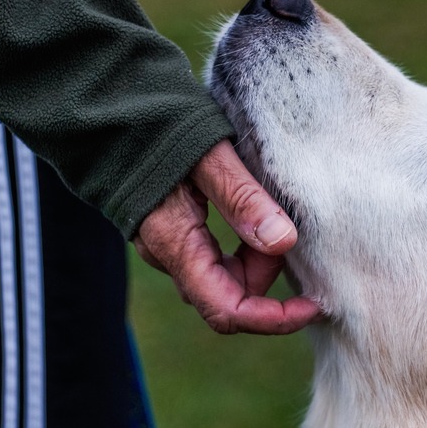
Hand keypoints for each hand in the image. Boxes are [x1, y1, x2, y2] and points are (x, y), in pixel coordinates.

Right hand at [133, 140, 319, 333]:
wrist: (112, 109)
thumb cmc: (160, 125)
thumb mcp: (211, 155)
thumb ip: (243, 199)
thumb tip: (283, 243)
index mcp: (175, 243)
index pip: (227, 309)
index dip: (274, 318)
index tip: (314, 305)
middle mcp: (167, 255)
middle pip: (228, 295)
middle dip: (268, 274)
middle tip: (289, 227)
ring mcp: (168, 246)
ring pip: (223, 277)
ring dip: (257, 259)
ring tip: (273, 211)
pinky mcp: (174, 233)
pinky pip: (214, 258)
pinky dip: (243, 248)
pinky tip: (256, 215)